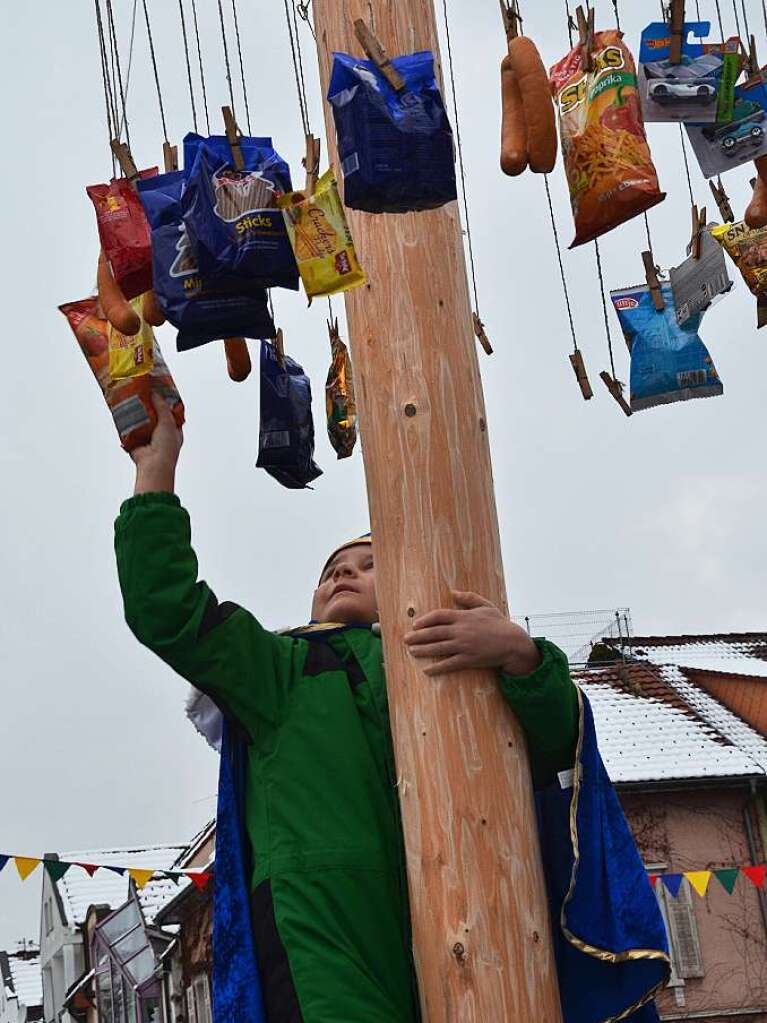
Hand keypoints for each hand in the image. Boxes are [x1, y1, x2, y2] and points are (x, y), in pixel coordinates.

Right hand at [132, 393, 182, 494]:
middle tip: (141, 393)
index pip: (171, 414)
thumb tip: (155, 394)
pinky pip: (130, 430)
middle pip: (154, 417)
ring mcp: (148, 439)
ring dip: (136, 414)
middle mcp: (162, 435)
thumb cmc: (166, 447)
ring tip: (130, 399)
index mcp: (174, 432)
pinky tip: (122, 412)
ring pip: (141, 423)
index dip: (165, 404)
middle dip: (148, 407)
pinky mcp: (136, 442)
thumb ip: (162, 407)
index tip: (159, 392)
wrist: (153, 464)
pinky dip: (126, 423)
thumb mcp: (168, 422)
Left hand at [403, 591, 540, 676]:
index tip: (415, 624)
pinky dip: (437, 668)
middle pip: (434, 633)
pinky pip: (449, 664)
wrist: (513, 643)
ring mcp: (464, 646)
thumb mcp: (486, 606)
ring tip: (411, 651)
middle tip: (405, 639)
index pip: (438, 615)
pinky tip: (427, 670)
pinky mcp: (469, 660)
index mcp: (464, 617)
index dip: (425, 620)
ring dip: (422, 650)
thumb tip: (453, 592)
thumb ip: (469, 598)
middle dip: (417, 636)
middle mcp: (461, 631)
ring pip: (438, 648)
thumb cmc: (499, 623)